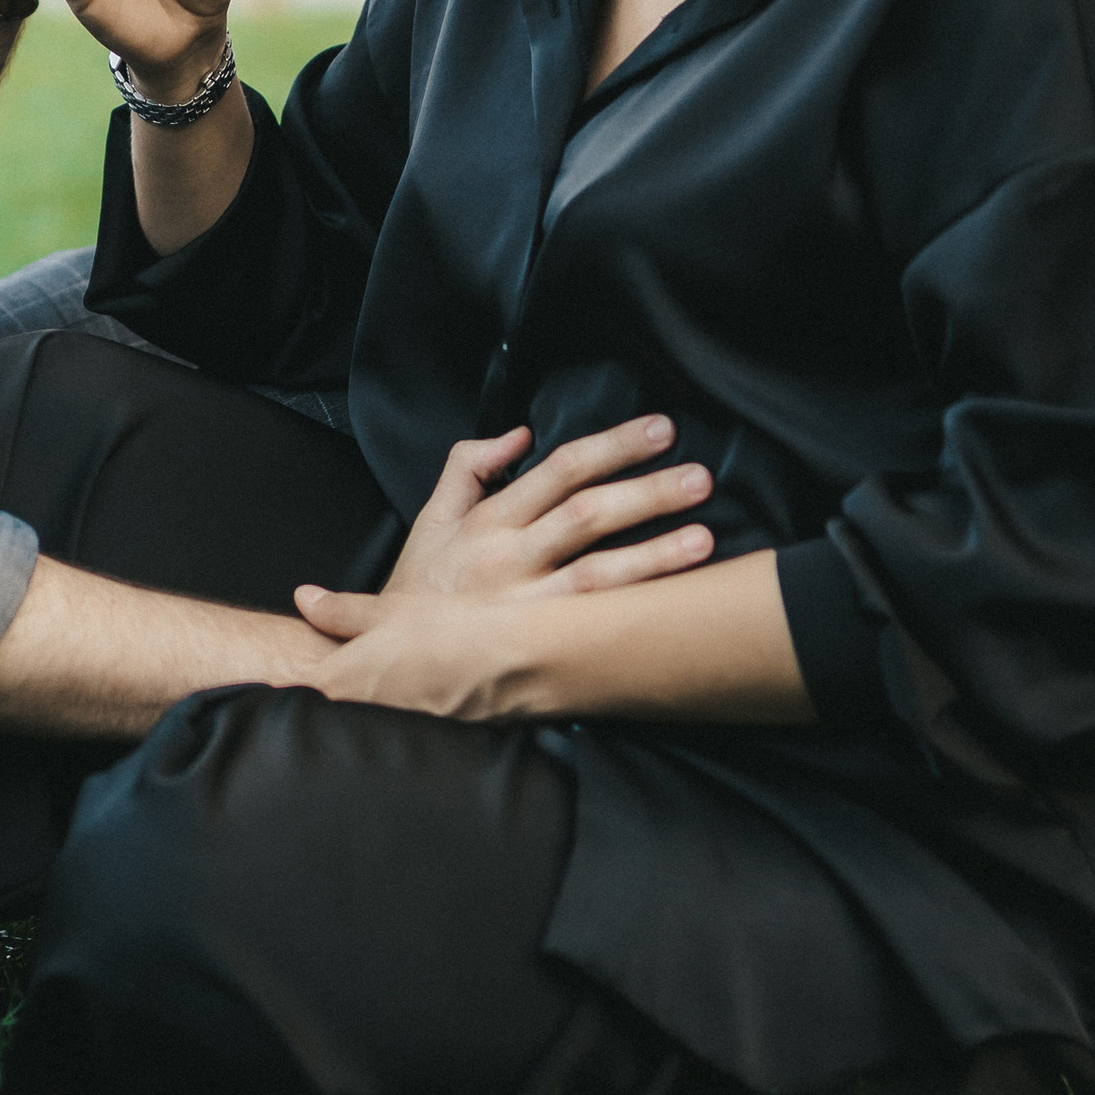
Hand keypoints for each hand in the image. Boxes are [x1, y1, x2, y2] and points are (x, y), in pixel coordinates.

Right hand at [296, 415, 714, 633]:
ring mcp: (524, 604)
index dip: (610, 446)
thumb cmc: (417, 593)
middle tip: (699, 473)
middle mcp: (507, 557)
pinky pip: (594, 620)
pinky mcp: (536, 646)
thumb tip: (517, 434)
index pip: (557, 470)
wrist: (389, 664)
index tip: (656, 430)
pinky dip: (636, 601)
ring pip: (597, 568)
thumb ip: (467, 467)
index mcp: (485, 521)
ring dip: (654, 548)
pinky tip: (676, 595)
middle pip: (586, 512)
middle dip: (646, 489)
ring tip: (705, 530)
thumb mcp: (429, 519)